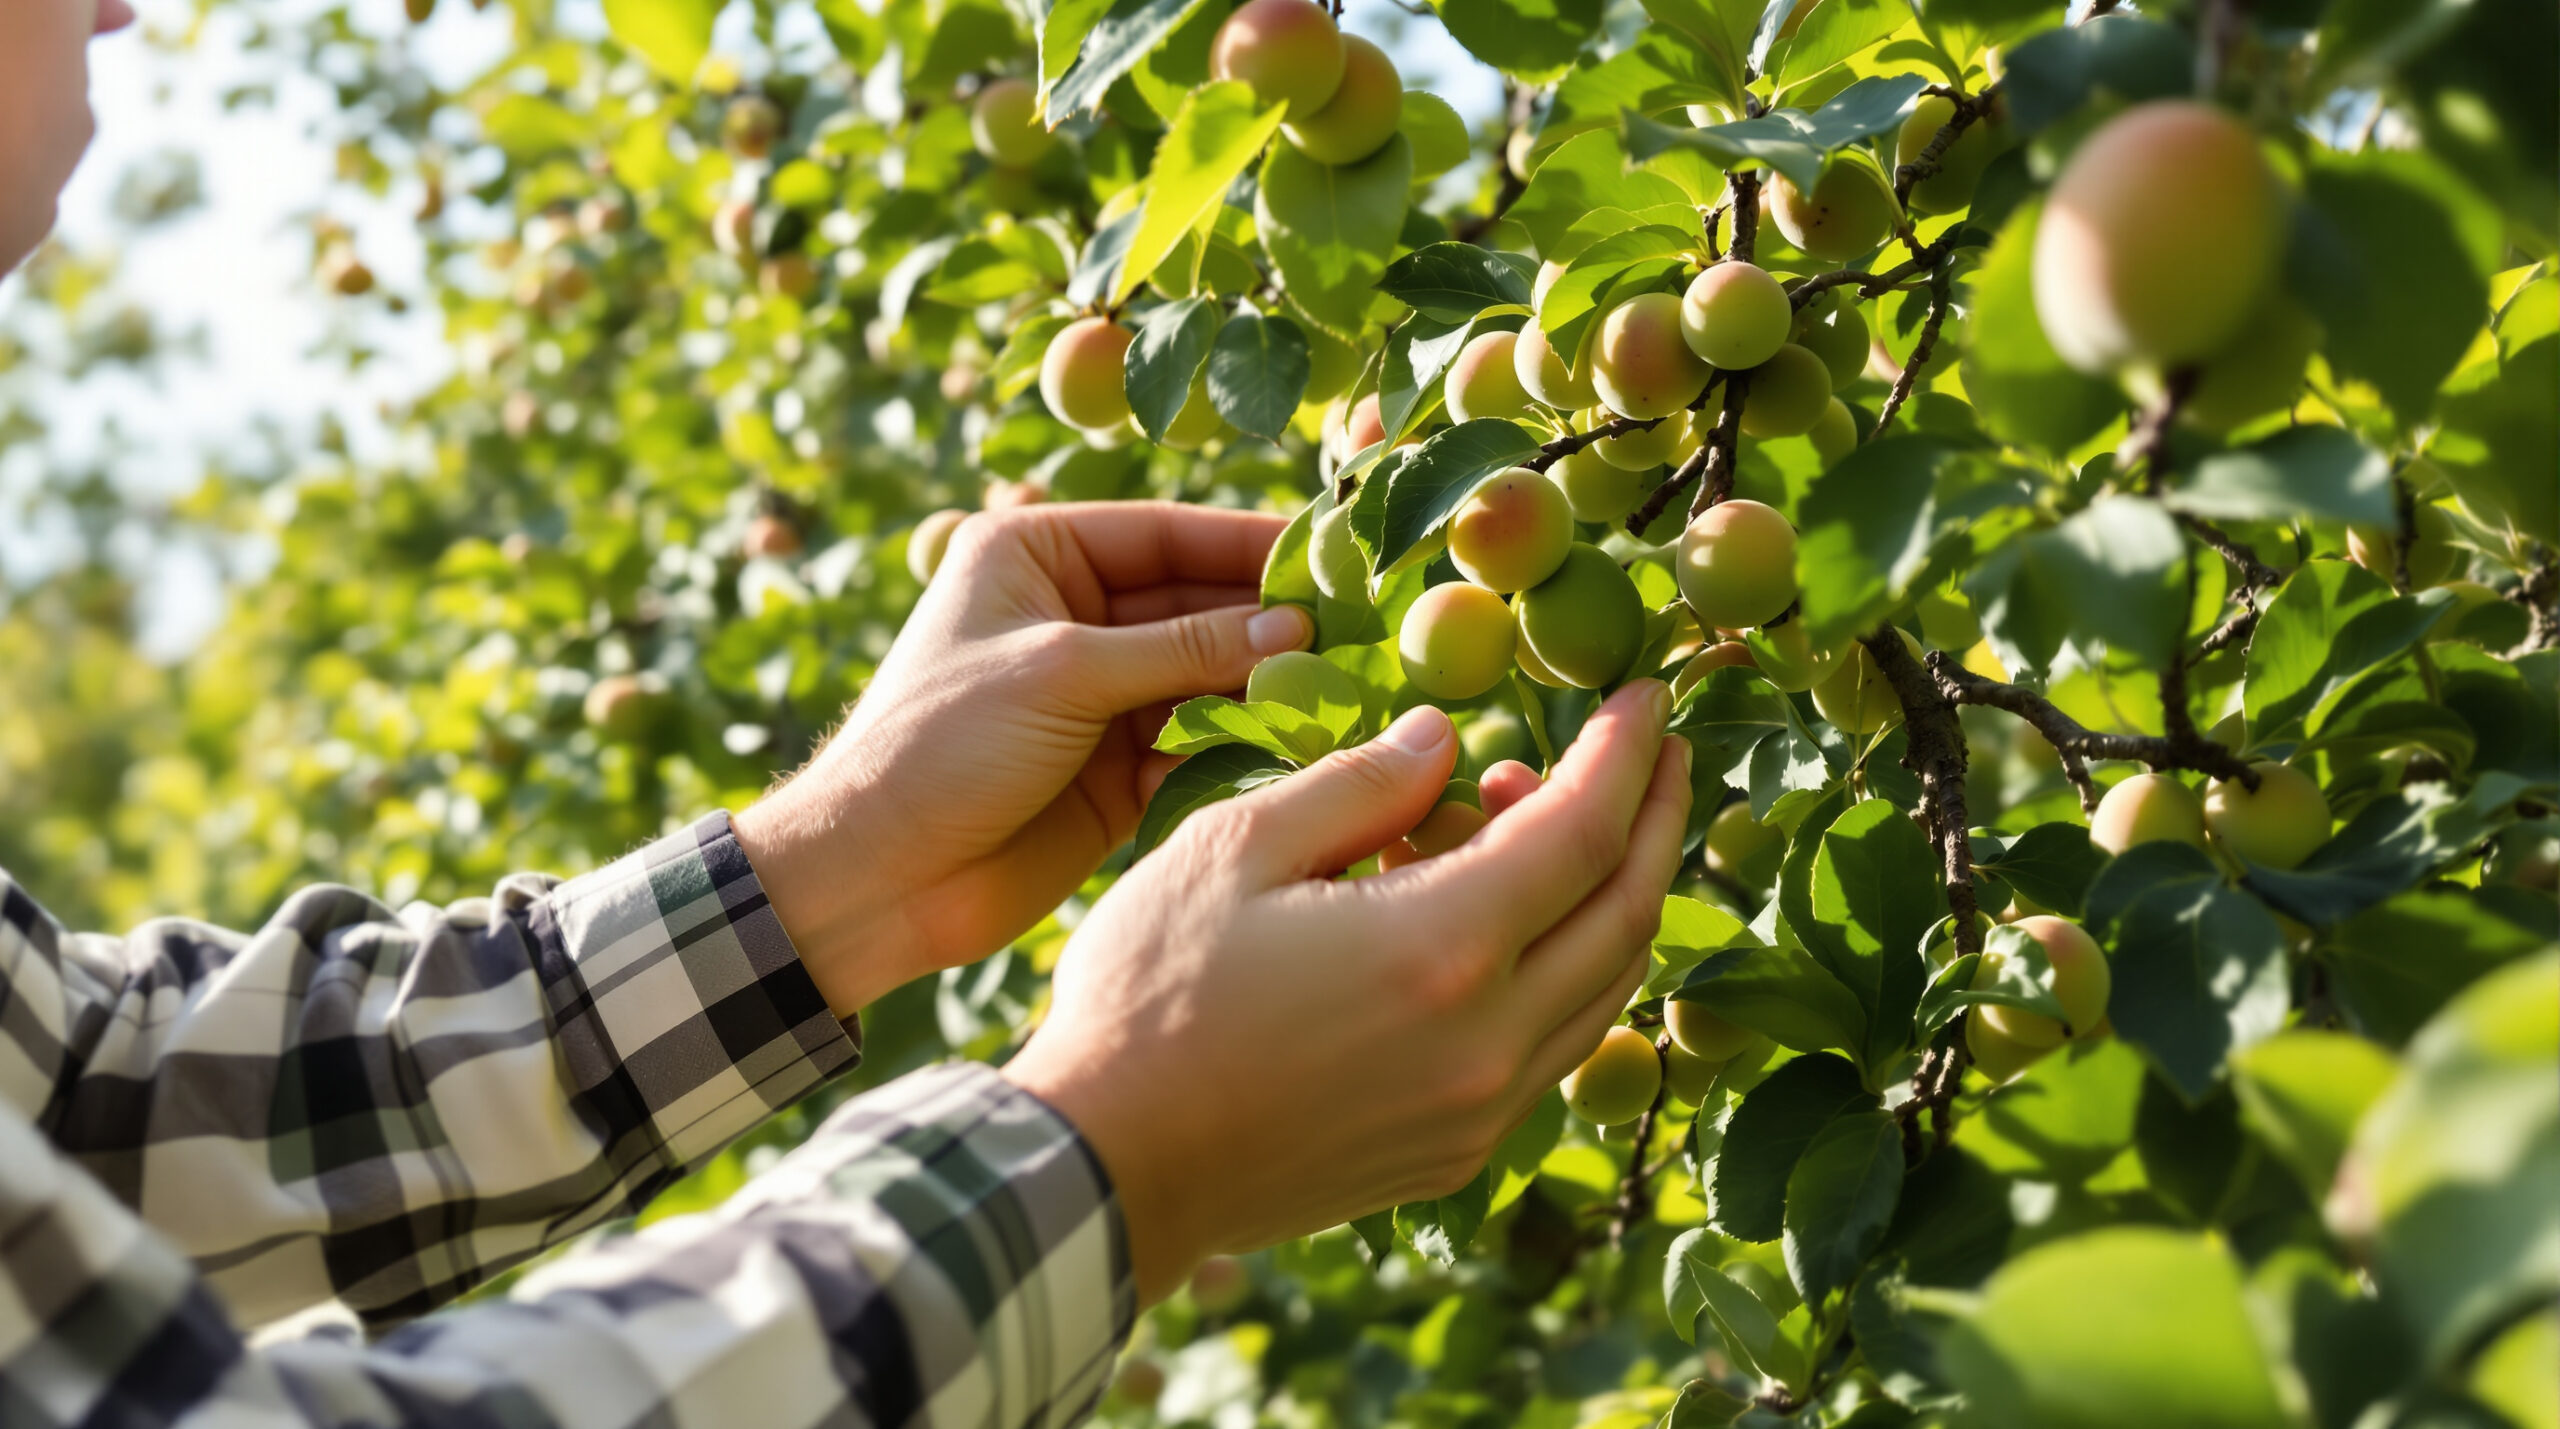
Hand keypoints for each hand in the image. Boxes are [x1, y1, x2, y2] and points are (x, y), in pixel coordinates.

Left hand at [735, 502, 1310, 1014]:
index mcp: (1035, 555)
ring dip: (1264, 687)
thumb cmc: (941, 743)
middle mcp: (1069, 616)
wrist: (877, 875)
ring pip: (1203, 678)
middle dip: (1267, 622)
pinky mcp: (1114, 771)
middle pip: (1193, 604)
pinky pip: (1195, 745)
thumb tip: (1293, 626)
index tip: (1331, 560)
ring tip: (1344, 690)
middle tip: (1357, 632)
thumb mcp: (1063, 671)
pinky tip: (1299, 750)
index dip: (1247, 546)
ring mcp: (1094, 696)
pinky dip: (1241, 748)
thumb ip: (1182, 647)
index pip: (1164, 535)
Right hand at [1005, 682, 1692, 1302]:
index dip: (1624, 755)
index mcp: (1442, 950)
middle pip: (1625, 914)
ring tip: (1557, 818)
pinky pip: (1551, 1049)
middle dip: (1656, 820)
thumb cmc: (1148, 996)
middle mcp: (1489, 1041)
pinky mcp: (1453, 1155)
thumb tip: (1445, 738)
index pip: (1583, 832)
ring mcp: (1479, 1112)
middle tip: (1659, 749)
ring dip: (1609, 896)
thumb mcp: (1234, 850)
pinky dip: (1559, 970)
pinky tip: (1503, 922)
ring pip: (1603, 991)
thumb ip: (1358, 785)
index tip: (1644, 695)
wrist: (1105, 1169)